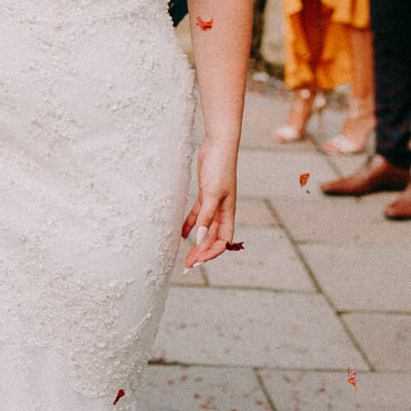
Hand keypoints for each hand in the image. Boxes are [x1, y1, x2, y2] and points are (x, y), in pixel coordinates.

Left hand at [180, 149, 236, 268]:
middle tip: (188, 265)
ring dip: (197, 242)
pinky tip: (182, 234)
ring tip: (186, 256)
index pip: (223, 240)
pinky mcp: (205, 194)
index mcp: (228, 212)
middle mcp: (222, 210)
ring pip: (205, 229)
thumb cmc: (219, 167)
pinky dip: (190, 225)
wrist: (218, 145)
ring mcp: (213, 202)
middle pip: (213, 238)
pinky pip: (197, 215)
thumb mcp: (211, 194)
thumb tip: (200, 239)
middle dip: (202, 253)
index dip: (212, 252)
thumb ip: (206, 217)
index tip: (197, 261)